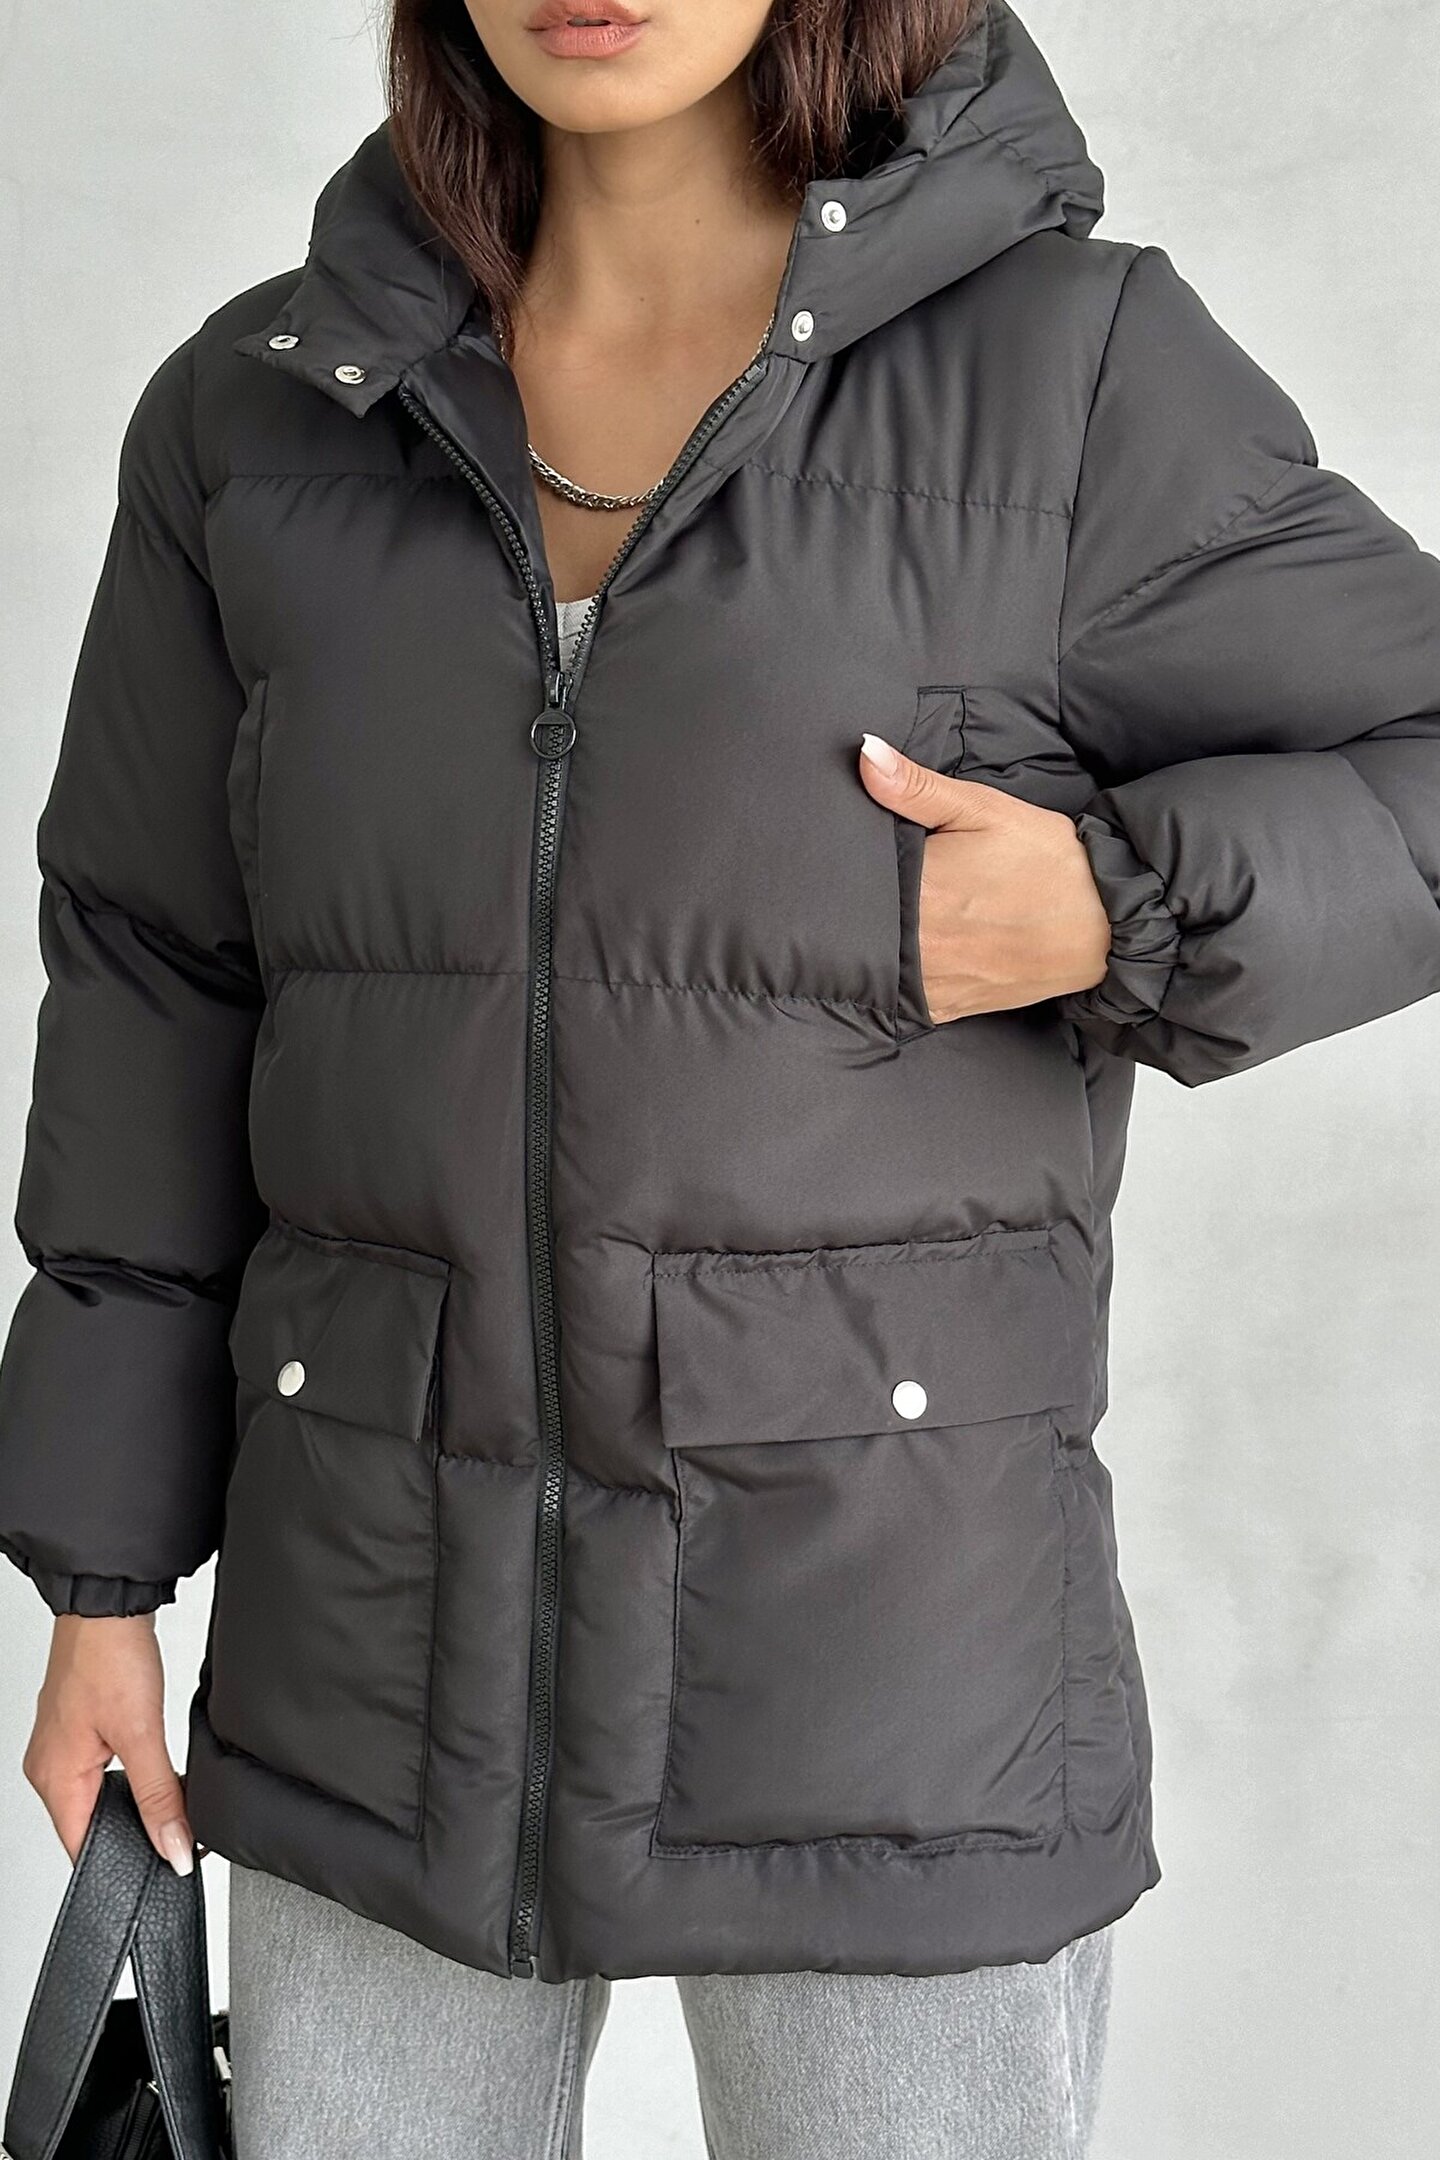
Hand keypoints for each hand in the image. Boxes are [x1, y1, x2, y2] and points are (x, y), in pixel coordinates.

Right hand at [23, 1613, 195, 1872]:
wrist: (107, 1605)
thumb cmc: (109, 1656)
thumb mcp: (142, 1733)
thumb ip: (159, 1795)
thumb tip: (172, 1846)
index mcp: (54, 1778)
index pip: (83, 1849)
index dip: (124, 1862)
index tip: (164, 1864)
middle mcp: (50, 1767)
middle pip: (91, 1826)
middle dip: (133, 1832)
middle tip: (176, 1830)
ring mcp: (62, 1747)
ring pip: (98, 1797)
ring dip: (133, 1801)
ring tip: (167, 1794)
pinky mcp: (78, 1729)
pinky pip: (100, 1771)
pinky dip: (128, 1775)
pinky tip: (153, 1764)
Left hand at [858, 733, 1111, 1021]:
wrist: (1108, 923)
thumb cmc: (1049, 863)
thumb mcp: (985, 810)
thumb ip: (916, 787)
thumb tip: (864, 755)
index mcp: (920, 890)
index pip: (851, 880)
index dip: (840, 869)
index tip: (836, 859)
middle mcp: (918, 945)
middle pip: (855, 926)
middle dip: (851, 906)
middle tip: (855, 887)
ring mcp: (931, 982)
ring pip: (873, 967)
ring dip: (870, 946)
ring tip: (874, 920)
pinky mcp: (947, 1008)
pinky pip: (900, 999)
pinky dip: (895, 979)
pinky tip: (902, 956)